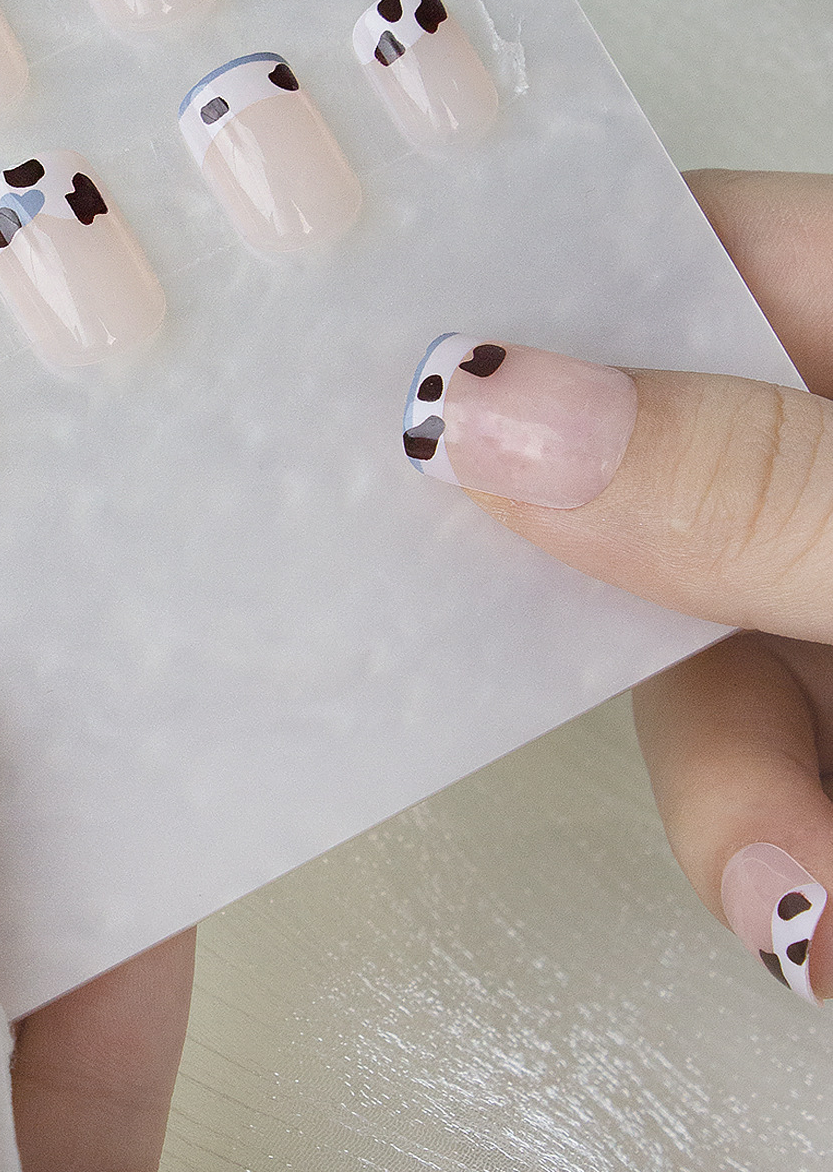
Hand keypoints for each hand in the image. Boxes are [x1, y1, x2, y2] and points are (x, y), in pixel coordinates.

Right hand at [401, 169, 832, 1001]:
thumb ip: (740, 483)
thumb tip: (483, 412)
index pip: (670, 256)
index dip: (523, 312)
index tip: (384, 390)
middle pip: (656, 490)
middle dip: (657, 652)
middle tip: (598, 702)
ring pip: (709, 648)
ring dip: (744, 804)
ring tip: (800, 914)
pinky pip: (775, 738)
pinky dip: (785, 837)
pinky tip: (814, 917)